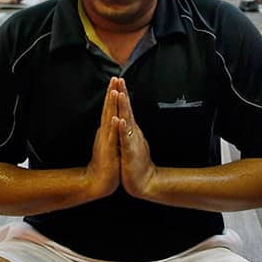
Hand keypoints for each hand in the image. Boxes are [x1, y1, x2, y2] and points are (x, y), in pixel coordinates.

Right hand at [85, 77, 120, 199]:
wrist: (99, 181)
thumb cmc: (106, 163)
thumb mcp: (107, 143)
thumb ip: (107, 132)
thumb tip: (106, 122)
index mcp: (106, 130)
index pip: (109, 108)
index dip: (112, 94)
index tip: (116, 80)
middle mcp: (105, 132)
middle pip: (108, 109)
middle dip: (111, 93)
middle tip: (114, 78)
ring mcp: (106, 140)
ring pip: (109, 120)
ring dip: (111, 106)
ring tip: (113, 91)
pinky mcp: (108, 151)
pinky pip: (111, 137)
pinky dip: (113, 127)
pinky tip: (115, 118)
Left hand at [115, 78, 155, 198]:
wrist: (144, 183)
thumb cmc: (135, 163)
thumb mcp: (130, 142)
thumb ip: (128, 130)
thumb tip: (126, 118)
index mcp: (130, 130)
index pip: (125, 109)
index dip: (122, 94)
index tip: (118, 79)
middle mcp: (133, 133)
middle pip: (127, 110)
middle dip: (123, 94)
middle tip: (119, 79)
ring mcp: (132, 142)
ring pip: (127, 121)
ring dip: (124, 107)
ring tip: (120, 93)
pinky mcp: (130, 153)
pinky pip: (125, 140)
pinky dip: (123, 130)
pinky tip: (120, 120)